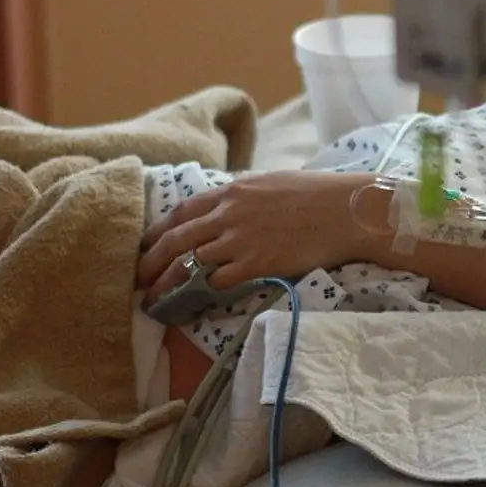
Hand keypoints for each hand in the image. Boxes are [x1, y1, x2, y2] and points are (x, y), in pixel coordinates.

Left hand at [137, 169, 376, 304]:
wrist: (346, 210)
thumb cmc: (317, 194)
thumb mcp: (272, 183)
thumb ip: (244, 196)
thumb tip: (228, 209)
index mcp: (232, 191)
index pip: (182, 212)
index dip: (158, 232)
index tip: (146, 247)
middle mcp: (229, 213)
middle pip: (176, 239)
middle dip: (150, 261)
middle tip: (138, 279)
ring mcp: (241, 240)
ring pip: (189, 264)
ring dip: (168, 284)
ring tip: (155, 300)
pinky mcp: (257, 263)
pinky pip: (218, 282)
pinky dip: (202, 293)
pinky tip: (194, 303)